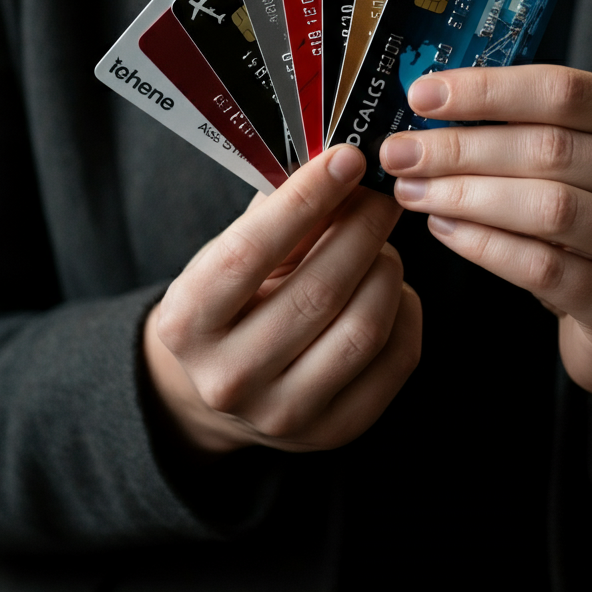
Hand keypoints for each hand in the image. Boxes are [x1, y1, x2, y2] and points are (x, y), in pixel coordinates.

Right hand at [144, 145, 421, 453]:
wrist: (221, 386)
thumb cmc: (231, 300)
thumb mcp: (232, 252)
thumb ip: (280, 214)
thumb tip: (344, 164)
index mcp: (186, 323)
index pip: (250, 252)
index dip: (306, 200)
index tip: (348, 158)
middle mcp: (227, 379)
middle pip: (319, 291)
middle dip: (363, 228)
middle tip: (384, 194)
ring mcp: (282, 416)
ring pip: (364, 328)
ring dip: (387, 270)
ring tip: (381, 244)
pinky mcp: (333, 432)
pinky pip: (395, 361)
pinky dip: (406, 311)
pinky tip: (390, 288)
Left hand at [379, 66, 591, 447]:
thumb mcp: (589, 167)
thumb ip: (532, 129)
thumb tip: (434, 103)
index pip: (568, 91)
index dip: (489, 89)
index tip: (423, 94)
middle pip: (551, 148)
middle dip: (461, 147)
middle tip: (399, 151)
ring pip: (547, 207)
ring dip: (466, 195)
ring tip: (412, 191)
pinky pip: (542, 268)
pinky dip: (483, 245)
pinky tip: (444, 229)